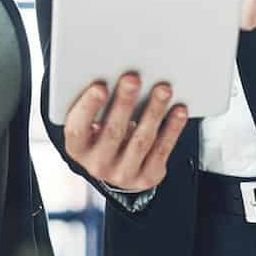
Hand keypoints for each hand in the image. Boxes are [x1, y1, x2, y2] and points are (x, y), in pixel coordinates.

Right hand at [63, 73, 187, 192]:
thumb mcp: (90, 124)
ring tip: (162, 89)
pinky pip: (162, 149)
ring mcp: (123, 174)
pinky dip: (172, 127)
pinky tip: (178, 110)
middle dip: (124, 102)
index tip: (100, 86)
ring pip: (141, 139)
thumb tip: (118, 77)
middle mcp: (97, 164)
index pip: (77, 128)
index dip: (88, 107)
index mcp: (77, 148)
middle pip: (113, 131)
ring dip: (153, 111)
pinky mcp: (147, 177)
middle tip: (133, 79)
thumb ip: (96, 106)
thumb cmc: (101, 135)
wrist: (118, 168)